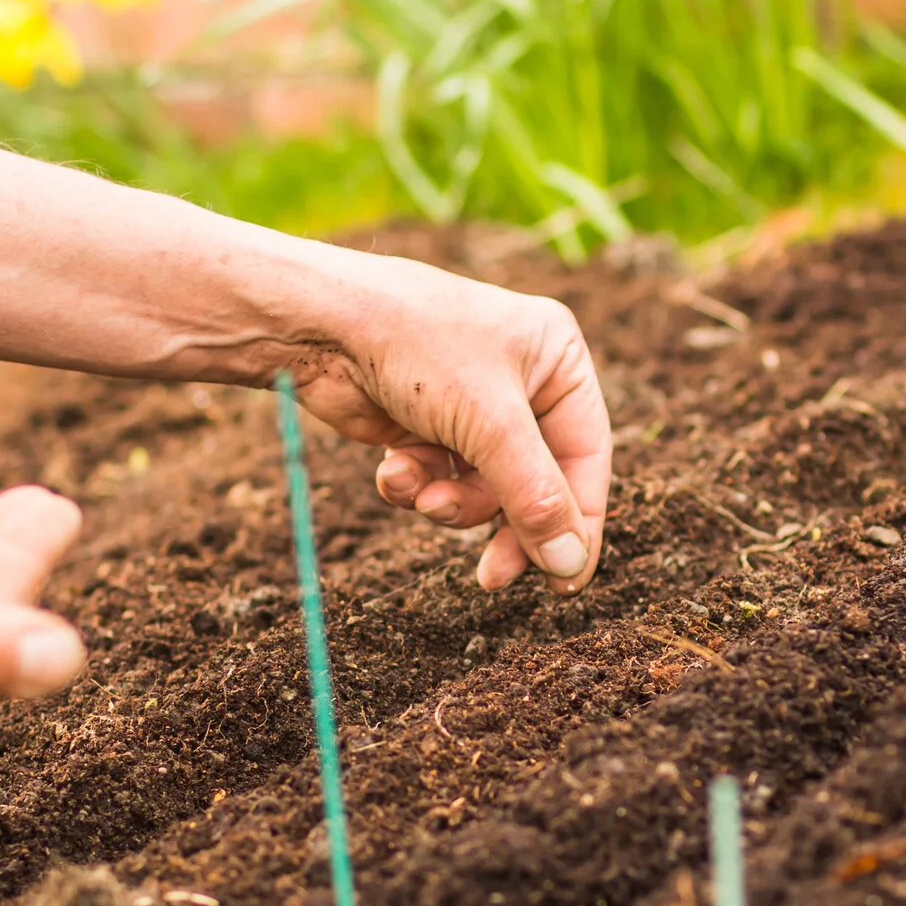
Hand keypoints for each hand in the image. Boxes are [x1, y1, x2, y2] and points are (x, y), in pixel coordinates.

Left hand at [291, 258, 611, 593]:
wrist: (319, 325)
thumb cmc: (416, 346)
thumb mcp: (490, 424)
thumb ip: (535, 498)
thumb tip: (570, 565)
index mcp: (558, 359)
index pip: (586, 457)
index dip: (578, 522)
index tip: (564, 581)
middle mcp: (521, 382)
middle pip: (534, 482)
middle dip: (500, 521)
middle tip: (492, 576)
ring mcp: (470, 405)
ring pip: (481, 490)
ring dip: (448, 501)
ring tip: (419, 493)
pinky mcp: (425, 426)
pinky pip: (437, 480)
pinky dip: (414, 483)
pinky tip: (391, 468)